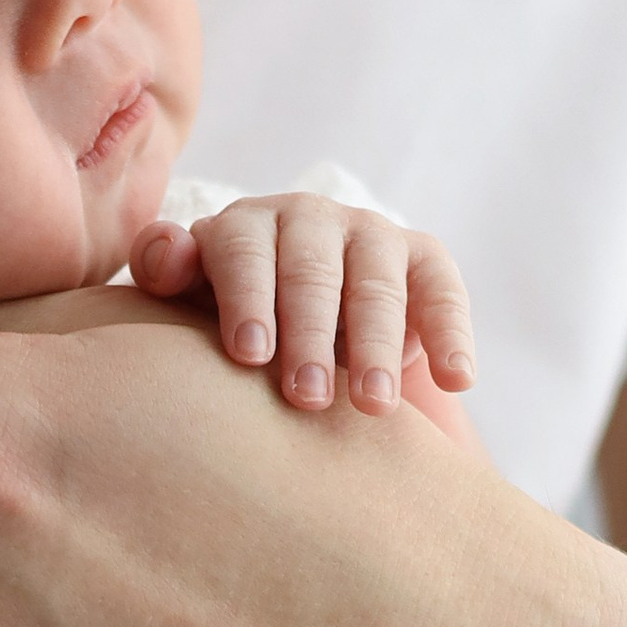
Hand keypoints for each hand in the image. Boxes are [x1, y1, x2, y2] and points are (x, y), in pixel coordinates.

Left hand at [130, 193, 475, 419]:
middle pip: (312, 270)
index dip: (246, 298)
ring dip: (376, 344)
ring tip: (372, 406)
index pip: (243, 249)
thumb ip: (169, 276)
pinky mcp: (423, 261)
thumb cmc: (234, 321)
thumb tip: (169, 250)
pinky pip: (442, 290)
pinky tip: (458, 379)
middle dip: (311, 333)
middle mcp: (309, 220)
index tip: (250, 355)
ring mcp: (370, 236)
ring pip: (376, 283)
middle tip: (308, 397)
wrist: (306, 328)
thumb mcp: (191, 303)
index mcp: (246, 227)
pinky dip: (450, 333)